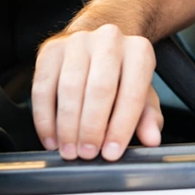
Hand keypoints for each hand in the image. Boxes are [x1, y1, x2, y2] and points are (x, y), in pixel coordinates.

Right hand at [32, 23, 163, 160]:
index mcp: (139, 51)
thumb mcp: (142, 94)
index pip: (132, 93)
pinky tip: (51, 138)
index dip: (121, 127)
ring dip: (67, 126)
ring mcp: (78, 42)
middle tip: (87, 154)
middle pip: (99, 89)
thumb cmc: (121, 75)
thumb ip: (148, 117)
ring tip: (69, 150)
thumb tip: (152, 138)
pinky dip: (44, 118)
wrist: (97, 44)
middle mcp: (109, 40)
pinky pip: (42, 88)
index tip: (111, 153)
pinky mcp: (50, 50)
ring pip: (69, 88)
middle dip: (92, 128)